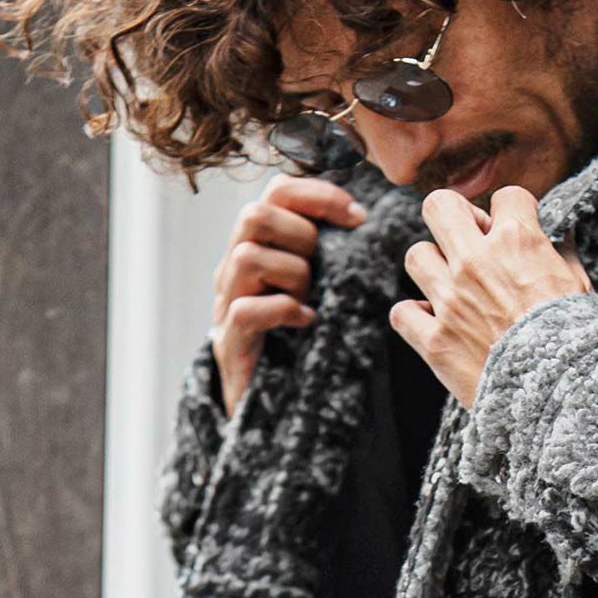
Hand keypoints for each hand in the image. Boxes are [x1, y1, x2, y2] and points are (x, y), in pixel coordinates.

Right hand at [210, 173, 366, 418]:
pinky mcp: (229, 341)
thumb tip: (370, 222)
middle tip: (326, 267)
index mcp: (260, 245)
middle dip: (303, 236)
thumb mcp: (322, 287)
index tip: (358, 218)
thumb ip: (333, 253)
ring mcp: (227, 302)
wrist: (274, 406)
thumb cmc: (306, 340)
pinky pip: (245, 310)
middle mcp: (235, 267)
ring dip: (293, 273)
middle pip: (254, 214)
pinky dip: (282, 311)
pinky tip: (307, 322)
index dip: (318, 195)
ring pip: (248, 257)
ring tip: (312, 298)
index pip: (277, 191)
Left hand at [391, 185, 591, 408]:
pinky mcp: (435, 341)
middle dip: (454, 217)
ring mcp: (451, 301)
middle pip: (439, 205)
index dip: (512, 211)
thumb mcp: (581, 288)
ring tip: (452, 287)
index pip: (506, 195)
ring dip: (433, 268)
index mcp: (518, 243)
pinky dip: (415, 317)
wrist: (562, 394)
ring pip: (416, 255)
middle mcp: (476, 263)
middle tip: (468, 241)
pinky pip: (402, 313)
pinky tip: (434, 322)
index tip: (515, 229)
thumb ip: (563, 255)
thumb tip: (562, 234)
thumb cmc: (578, 341)